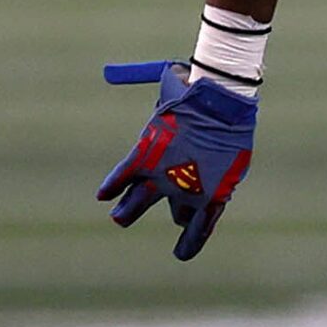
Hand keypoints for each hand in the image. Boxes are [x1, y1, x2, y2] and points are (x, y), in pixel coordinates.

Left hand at [97, 61, 257, 259]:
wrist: (220, 101)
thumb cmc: (192, 89)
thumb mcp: (160, 86)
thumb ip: (136, 83)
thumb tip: (108, 72)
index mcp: (144, 155)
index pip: (122, 179)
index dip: (114, 188)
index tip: (106, 195)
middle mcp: (159, 177)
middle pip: (137, 204)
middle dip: (128, 211)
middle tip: (121, 217)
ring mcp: (185, 189)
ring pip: (175, 215)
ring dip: (174, 219)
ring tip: (177, 231)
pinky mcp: (211, 196)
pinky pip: (200, 226)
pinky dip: (191, 241)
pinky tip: (182, 254)